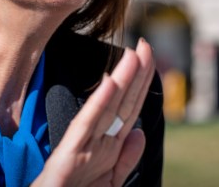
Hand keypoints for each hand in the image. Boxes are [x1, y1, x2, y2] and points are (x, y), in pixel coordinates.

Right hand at [32, 38, 154, 186]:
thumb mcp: (109, 182)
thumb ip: (126, 160)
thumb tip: (140, 133)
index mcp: (108, 145)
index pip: (129, 109)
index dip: (141, 85)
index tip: (150, 60)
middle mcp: (97, 140)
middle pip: (122, 102)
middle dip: (137, 74)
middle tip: (146, 45)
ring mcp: (82, 145)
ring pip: (107, 107)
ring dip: (122, 79)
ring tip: (134, 54)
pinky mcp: (67, 154)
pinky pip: (86, 125)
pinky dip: (98, 103)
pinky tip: (109, 82)